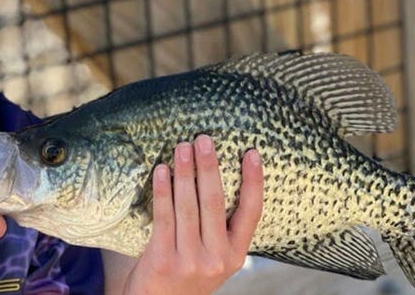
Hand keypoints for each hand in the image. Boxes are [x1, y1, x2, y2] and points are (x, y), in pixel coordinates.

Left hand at [122, 135, 263, 294]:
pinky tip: (161, 171)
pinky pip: (164, 217)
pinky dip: (162, 190)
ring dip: (185, 172)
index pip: (252, 213)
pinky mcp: (164, 260)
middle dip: (209, 167)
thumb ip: (219, 230)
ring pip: (188, 206)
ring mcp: (190, 261)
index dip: (254, 181)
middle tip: (204, 139)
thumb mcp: (213, 258)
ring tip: (182, 147)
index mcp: (235, 255)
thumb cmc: (186, 274)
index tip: (252, 153)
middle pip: (215, 203)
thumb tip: (214, 174)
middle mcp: (217, 258)